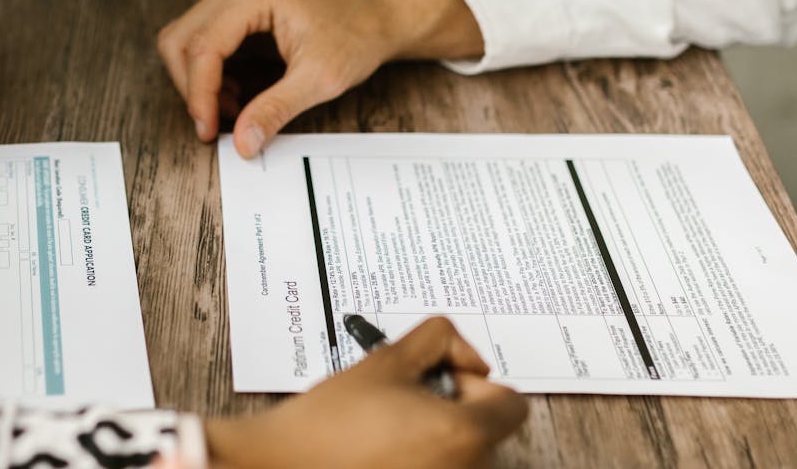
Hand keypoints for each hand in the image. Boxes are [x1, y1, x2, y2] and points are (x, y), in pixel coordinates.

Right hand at [157, 0, 483, 158]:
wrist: (378, 17)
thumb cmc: (356, 36)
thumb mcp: (319, 80)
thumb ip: (276, 110)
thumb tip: (243, 143)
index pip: (202, 48)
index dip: (199, 95)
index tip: (209, 131)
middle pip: (180, 41)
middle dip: (192, 89)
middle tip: (216, 125)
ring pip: (184, 42)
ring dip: (198, 83)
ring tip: (235, 109)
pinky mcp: (235, 11)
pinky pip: (202, 44)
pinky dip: (210, 76)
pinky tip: (238, 96)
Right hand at [206, 317, 525, 468]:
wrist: (283, 465)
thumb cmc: (329, 425)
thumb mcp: (385, 361)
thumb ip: (436, 339)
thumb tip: (458, 349)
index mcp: (463, 434)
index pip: (513, 405)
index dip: (477, 384)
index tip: (443, 382)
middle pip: (485, 429)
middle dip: (451, 408)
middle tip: (404, 401)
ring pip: (461, 452)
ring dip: (435, 435)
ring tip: (386, 430)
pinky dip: (420, 458)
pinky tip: (382, 453)